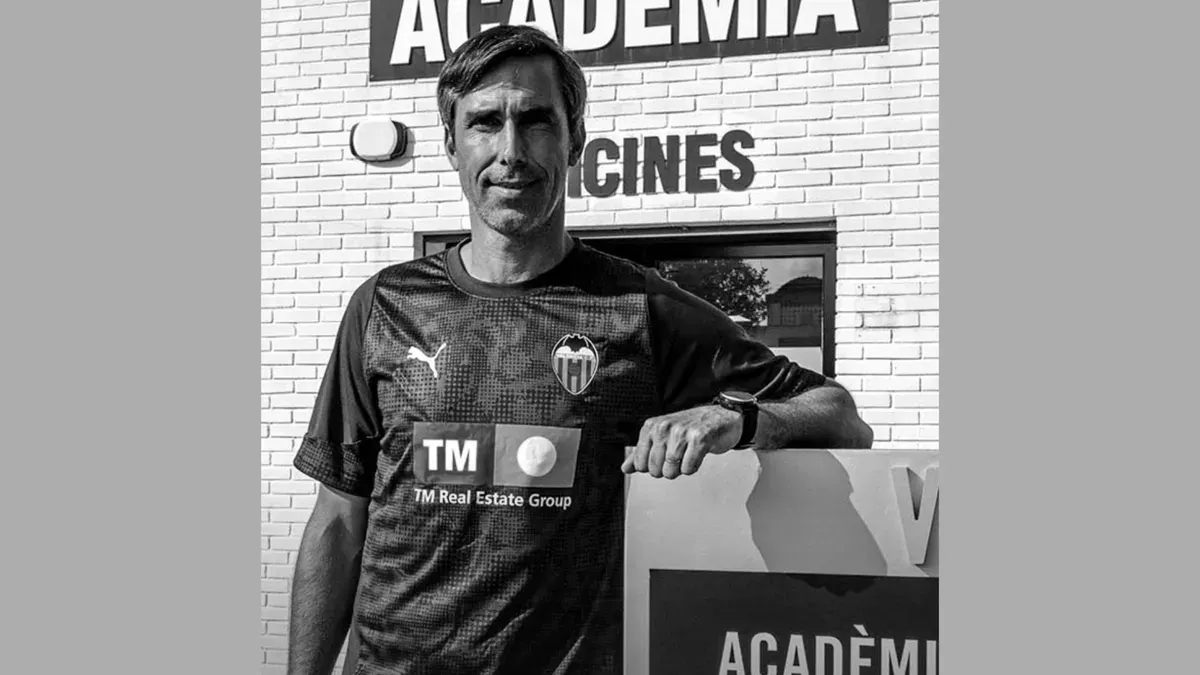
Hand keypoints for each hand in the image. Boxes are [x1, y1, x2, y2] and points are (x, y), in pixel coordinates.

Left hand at [621, 405, 742, 478]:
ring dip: (681, 469)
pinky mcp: (699, 438)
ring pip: (671, 471)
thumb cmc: (688, 429)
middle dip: (668, 470)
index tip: (664, 457)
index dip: (653, 468)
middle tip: (679, 455)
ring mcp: (681, 432)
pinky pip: (688, 468)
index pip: (640, 464)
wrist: (719, 418)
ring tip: (688, 454)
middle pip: (655, 470)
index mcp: (651, 426)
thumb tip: (625, 468)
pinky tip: (697, 454)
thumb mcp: (661, 437)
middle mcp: (664, 427)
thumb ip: (642, 453)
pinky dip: (693, 467)